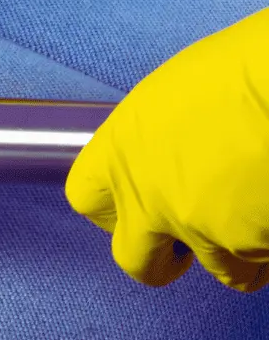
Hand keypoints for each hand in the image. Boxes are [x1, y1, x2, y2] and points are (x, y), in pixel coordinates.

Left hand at [66, 8, 268, 290]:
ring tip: (258, 225)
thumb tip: (169, 159)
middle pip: (137, 261)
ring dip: (238, 257)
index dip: (114, 209)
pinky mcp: (249, 248)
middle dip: (163, 262)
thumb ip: (156, 141)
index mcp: (123, 154)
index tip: (134, 209)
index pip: (88, 199)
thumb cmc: (241, 68)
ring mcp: (202, 231)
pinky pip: (261, 265)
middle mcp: (151, 200)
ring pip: (220, 271)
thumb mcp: (173, 97)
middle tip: (187, 252)